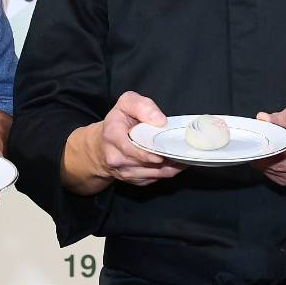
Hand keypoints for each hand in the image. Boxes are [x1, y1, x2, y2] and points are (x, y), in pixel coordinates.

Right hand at [65, 91, 183, 192]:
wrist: (102, 146)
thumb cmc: (118, 121)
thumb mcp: (126, 103)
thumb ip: (142, 106)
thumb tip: (160, 121)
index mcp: (112, 136)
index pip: (131, 148)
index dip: (149, 150)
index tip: (165, 147)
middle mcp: (116, 158)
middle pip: (146, 162)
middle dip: (165, 156)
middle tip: (182, 149)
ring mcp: (124, 173)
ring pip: (155, 172)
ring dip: (171, 165)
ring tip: (183, 154)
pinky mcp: (134, 181)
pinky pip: (156, 178)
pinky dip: (169, 170)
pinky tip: (176, 161)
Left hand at [255, 104, 285, 185]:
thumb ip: (283, 117)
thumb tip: (263, 119)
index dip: (279, 142)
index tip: (265, 136)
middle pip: (280, 159)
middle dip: (265, 147)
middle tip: (256, 136)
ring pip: (270, 167)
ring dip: (262, 155)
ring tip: (262, 143)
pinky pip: (267, 172)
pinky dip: (263, 162)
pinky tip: (267, 153)